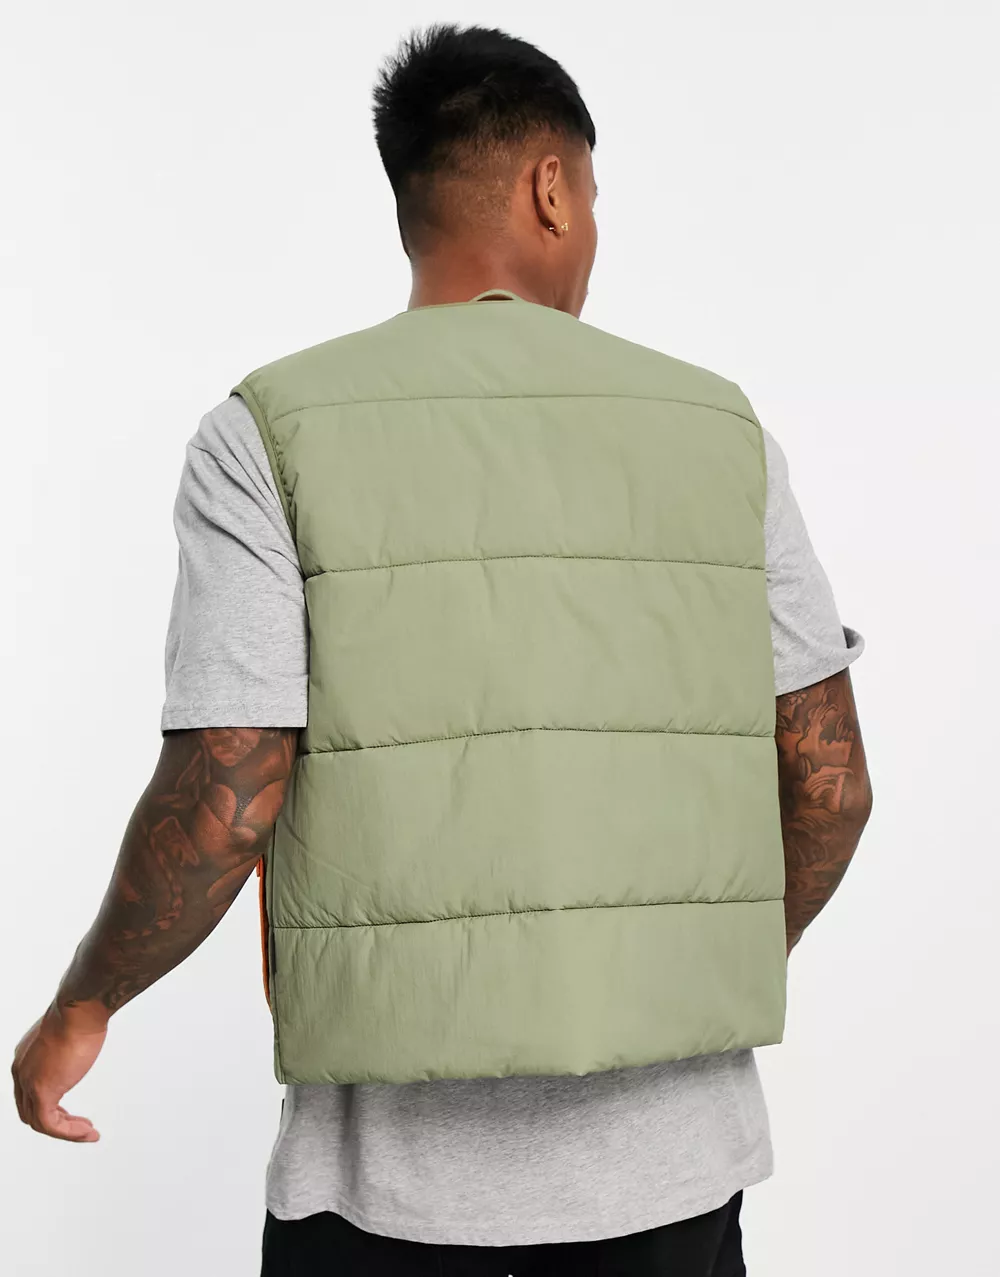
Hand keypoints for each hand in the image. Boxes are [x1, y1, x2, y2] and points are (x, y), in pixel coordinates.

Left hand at [12, 1003, 107, 1141]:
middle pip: (30, 1110)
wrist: (79, 1009)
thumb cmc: (79, 1013)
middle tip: (79, 1126)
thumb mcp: (67, 1033)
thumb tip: (77, 1047)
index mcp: (25, 1058)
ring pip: (40, 1121)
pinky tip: (87, 1132)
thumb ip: (65, 1046)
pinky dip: (69, 1132)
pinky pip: (50, 1124)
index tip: (71, 1112)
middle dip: (57, 1121)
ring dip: (66, 1131)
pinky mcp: (42, 1092)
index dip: (51, 1106)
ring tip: (88, 1133)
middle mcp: (21, 1071)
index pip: (30, 1093)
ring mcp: (28, 1082)